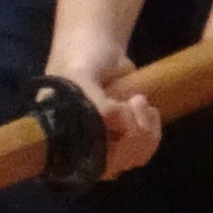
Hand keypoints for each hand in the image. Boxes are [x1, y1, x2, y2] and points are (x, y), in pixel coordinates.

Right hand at [41, 26, 165, 178]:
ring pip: (131, 160)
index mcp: (59, 140)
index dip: (112, 148)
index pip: (88, 165)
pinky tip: (149, 111)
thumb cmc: (79, 62)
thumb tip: (112, 123)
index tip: (119, 111)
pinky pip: (143, 150)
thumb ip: (93, 103)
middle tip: (132, 101)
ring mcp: (103, 145)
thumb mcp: (80, 78)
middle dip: (133, 134)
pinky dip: (153, 132)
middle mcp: (78, 149)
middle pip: (114, 166)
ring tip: (138, 102)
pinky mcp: (123, 138)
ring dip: (145, 131)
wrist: (97, 46)